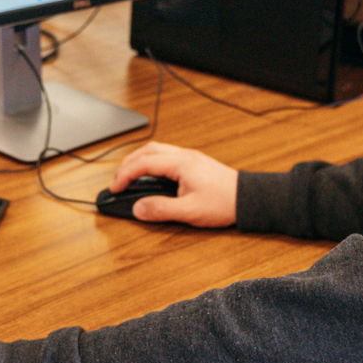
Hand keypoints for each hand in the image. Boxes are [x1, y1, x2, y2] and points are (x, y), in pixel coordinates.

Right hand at [111, 140, 237, 226]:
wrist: (248, 198)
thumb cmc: (224, 203)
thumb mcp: (190, 211)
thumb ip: (161, 209)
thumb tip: (138, 208)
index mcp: (181, 164)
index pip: (143, 164)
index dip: (125, 176)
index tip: (114, 188)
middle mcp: (184, 156)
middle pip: (147, 150)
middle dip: (128, 164)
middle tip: (117, 181)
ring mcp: (190, 157)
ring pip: (157, 150)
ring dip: (140, 161)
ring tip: (130, 177)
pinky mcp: (195, 162)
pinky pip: (167, 155)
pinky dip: (152, 162)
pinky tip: (151, 175)